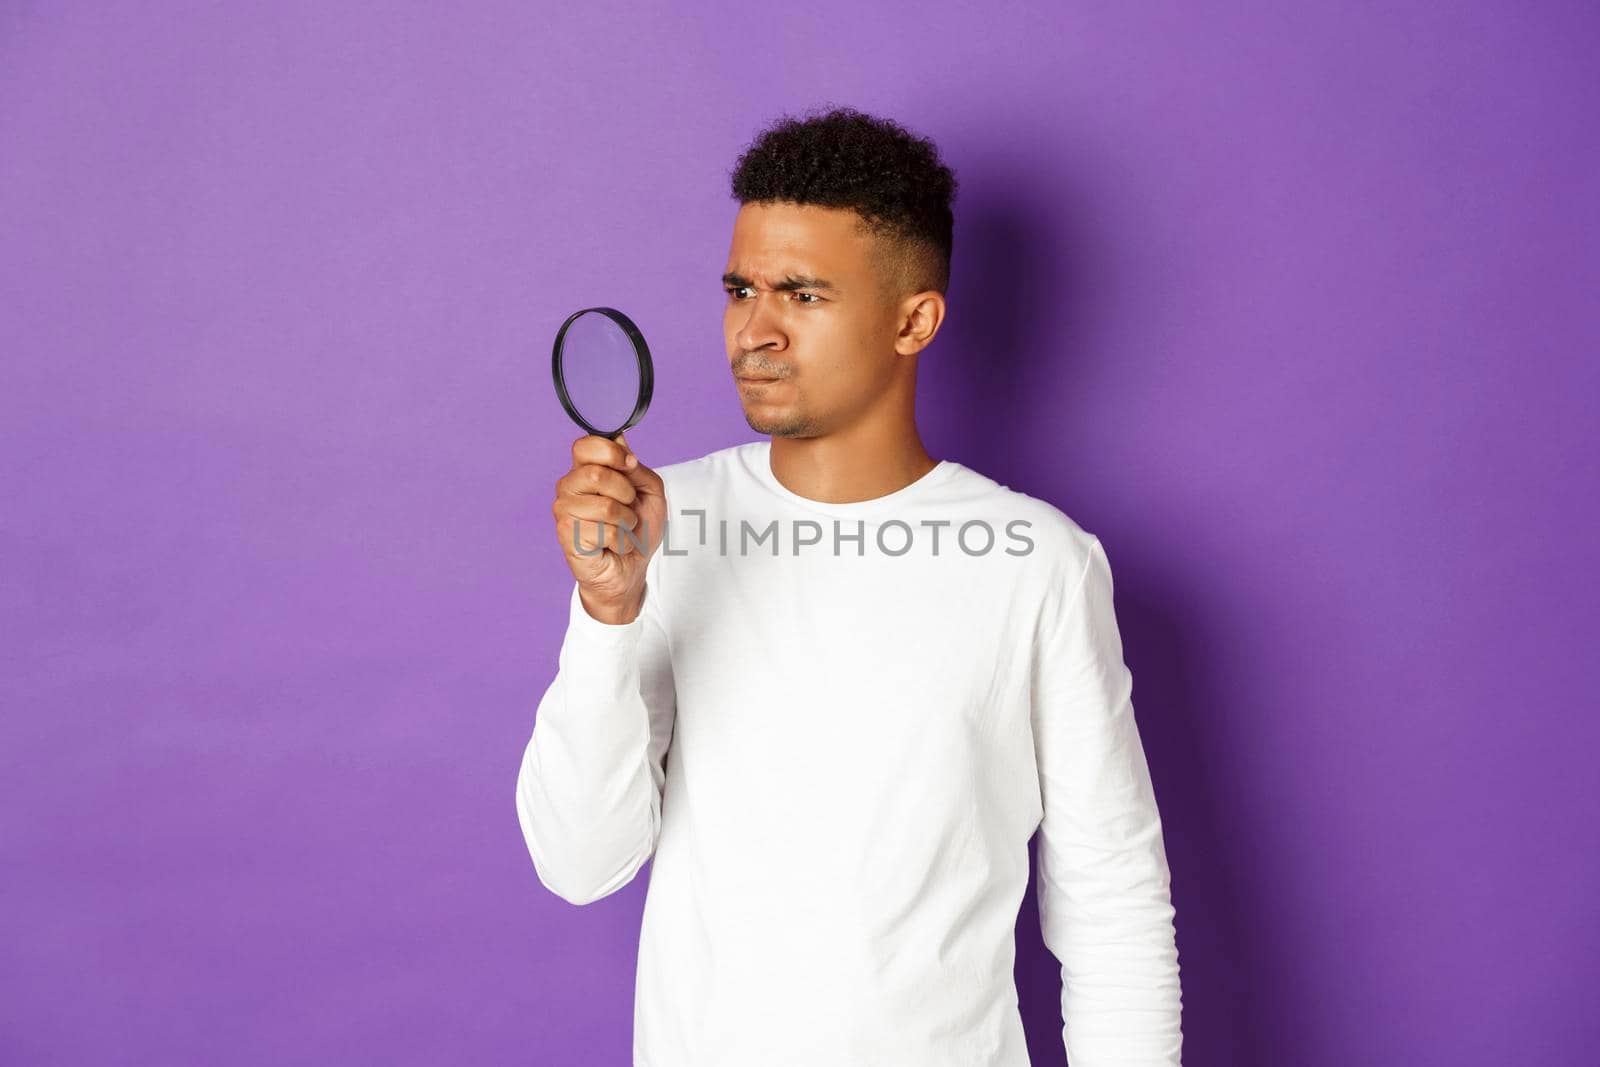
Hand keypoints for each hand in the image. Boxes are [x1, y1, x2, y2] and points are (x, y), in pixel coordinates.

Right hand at [552, 432, 666, 623]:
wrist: (632, 568)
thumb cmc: (638, 528)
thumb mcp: (650, 491)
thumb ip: (636, 467)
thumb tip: (619, 440)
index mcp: (586, 470)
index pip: (584, 445)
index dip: (611, 452)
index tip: (630, 464)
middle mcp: (569, 487)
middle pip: (597, 474)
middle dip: (626, 493)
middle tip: (629, 507)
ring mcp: (564, 511)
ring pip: (605, 506)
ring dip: (626, 521)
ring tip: (623, 528)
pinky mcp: (566, 535)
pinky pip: (604, 532)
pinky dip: (622, 541)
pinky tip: (615, 545)